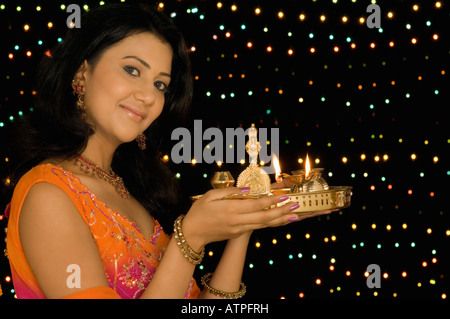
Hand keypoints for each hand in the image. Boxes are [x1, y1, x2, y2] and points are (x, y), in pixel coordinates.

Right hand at [182, 187, 325, 250]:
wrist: (192, 234)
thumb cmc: (199, 211)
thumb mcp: (210, 196)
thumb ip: (229, 191)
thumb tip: (247, 189)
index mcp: (231, 209)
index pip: (256, 204)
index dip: (271, 200)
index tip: (284, 195)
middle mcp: (238, 220)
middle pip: (265, 217)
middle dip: (282, 211)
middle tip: (295, 205)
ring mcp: (239, 229)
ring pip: (264, 224)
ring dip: (280, 220)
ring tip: (294, 215)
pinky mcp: (238, 233)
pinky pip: (257, 227)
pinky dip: (270, 224)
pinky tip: (278, 220)